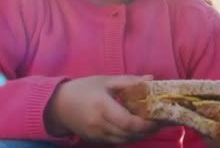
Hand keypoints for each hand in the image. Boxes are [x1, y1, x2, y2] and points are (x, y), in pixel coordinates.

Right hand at [44, 75, 161, 143]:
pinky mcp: (95, 141)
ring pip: (125, 140)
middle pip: (130, 134)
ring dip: (140, 134)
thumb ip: (129, 81)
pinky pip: (117, 141)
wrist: (57, 105)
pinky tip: (135, 128)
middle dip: (148, 130)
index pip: (129, 122)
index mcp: (102, 106)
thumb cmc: (83, 89)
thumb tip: (151, 79)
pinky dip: (129, 136)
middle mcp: (99, 124)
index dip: (147, 124)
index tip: (160, 117)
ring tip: (151, 124)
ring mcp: (96, 135)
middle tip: (161, 121)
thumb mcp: (105, 81)